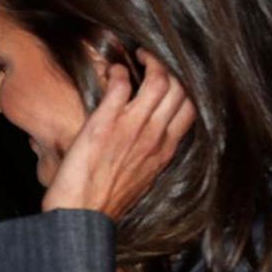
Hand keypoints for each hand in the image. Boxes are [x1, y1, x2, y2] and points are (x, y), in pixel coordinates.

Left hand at [42, 50, 196, 219]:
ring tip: (136, 56)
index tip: (172, 78)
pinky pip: (120, 84)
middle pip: (181, 89)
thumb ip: (148, 156)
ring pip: (158, 80)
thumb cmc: (103, 203)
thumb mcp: (139, 180)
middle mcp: (154, 137)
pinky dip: (118, 71)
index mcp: (164, 151)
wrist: (80, 216)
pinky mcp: (105, 124)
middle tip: (151, 58)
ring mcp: (132, 128)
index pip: (191, 108)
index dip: (185, 86)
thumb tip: (146, 143)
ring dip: (149, 60)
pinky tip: (111, 71)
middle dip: (170, 65)